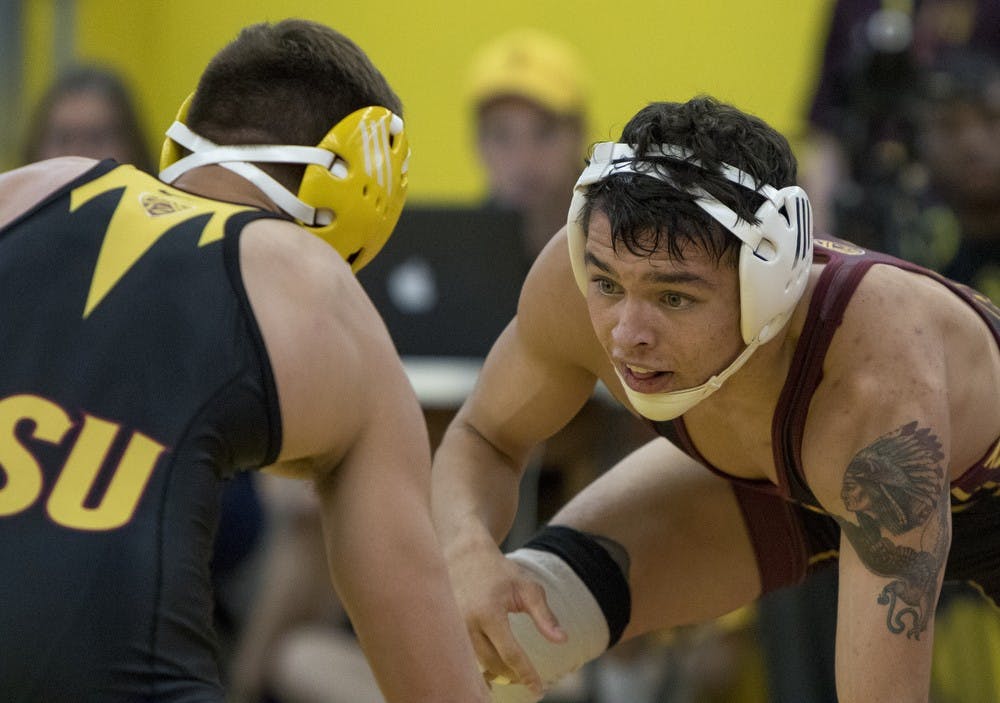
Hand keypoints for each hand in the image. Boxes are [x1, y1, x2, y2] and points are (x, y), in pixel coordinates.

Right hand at [448, 542, 565, 696]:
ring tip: (512, 676)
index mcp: (489, 612)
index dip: (526, 674)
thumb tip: (563, 640)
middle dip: (512, 676)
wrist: (464, 555)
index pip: (511, 653)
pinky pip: (464, 657)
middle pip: (493, 664)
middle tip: (527, 681)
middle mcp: (467, 623)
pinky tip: (491, 673)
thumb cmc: (500, 572)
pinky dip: (479, 666)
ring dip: (495, 674)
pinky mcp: (447, 630)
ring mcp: (453, 627)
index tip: (539, 690)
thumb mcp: (527, 588)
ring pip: (477, 663)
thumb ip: (545, 616)